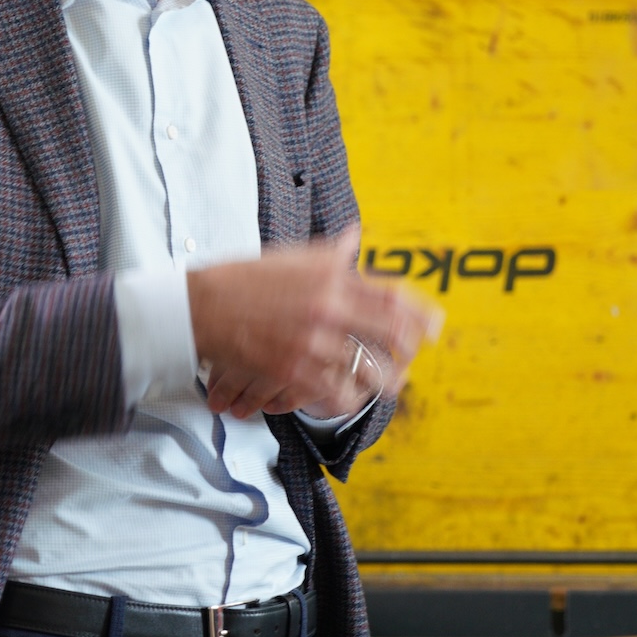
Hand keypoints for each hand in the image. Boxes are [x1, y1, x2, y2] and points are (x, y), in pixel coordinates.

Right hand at [186, 233, 440, 420]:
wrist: (202, 307)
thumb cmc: (243, 280)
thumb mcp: (290, 257)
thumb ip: (329, 252)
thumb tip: (354, 237)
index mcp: (332, 277)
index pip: (393, 297)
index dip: (421, 316)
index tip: (434, 327)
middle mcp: (330, 308)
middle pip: (392, 336)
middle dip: (409, 352)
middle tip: (410, 359)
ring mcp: (314, 342)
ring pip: (369, 372)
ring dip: (384, 381)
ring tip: (387, 384)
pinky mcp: (295, 371)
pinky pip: (338, 394)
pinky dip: (347, 399)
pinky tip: (348, 396)